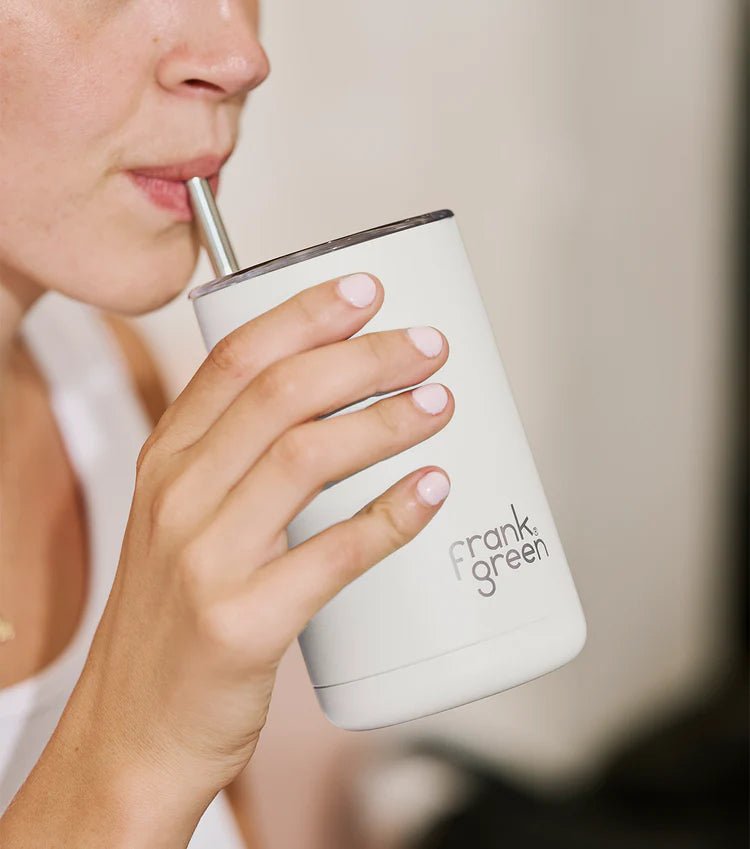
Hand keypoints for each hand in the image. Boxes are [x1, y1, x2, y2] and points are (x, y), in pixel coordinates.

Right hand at [31, 273, 453, 842]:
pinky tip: (432, 490)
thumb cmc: (174, 620)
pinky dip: (393, 516)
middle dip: (364, 357)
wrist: (134, 733)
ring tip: (439, 403)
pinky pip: (334, 554)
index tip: (365, 291)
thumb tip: (339, 414)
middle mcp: (178, 498)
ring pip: (307, 457)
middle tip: (426, 346)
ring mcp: (206, 560)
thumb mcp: (184, 524)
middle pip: (280, 395)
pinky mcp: (242, 623)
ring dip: (385, 421)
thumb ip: (240, 466)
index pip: (234, 360)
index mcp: (165, 462)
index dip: (305, 316)